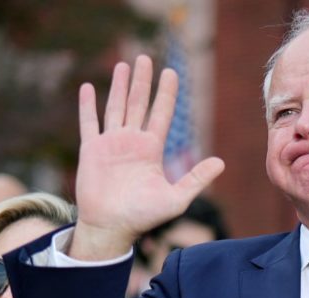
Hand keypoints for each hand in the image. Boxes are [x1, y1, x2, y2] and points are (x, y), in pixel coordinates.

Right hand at [71, 55, 224, 259]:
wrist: (111, 228)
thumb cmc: (143, 217)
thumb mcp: (175, 199)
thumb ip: (196, 179)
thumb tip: (221, 162)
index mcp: (151, 149)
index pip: (161, 114)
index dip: (166, 93)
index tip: (171, 72)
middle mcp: (131, 142)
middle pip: (138, 104)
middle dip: (142, 81)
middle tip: (145, 57)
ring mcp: (110, 144)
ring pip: (115, 107)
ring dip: (118, 86)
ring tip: (123, 65)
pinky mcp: (91, 150)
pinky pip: (89, 123)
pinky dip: (88, 106)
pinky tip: (88, 88)